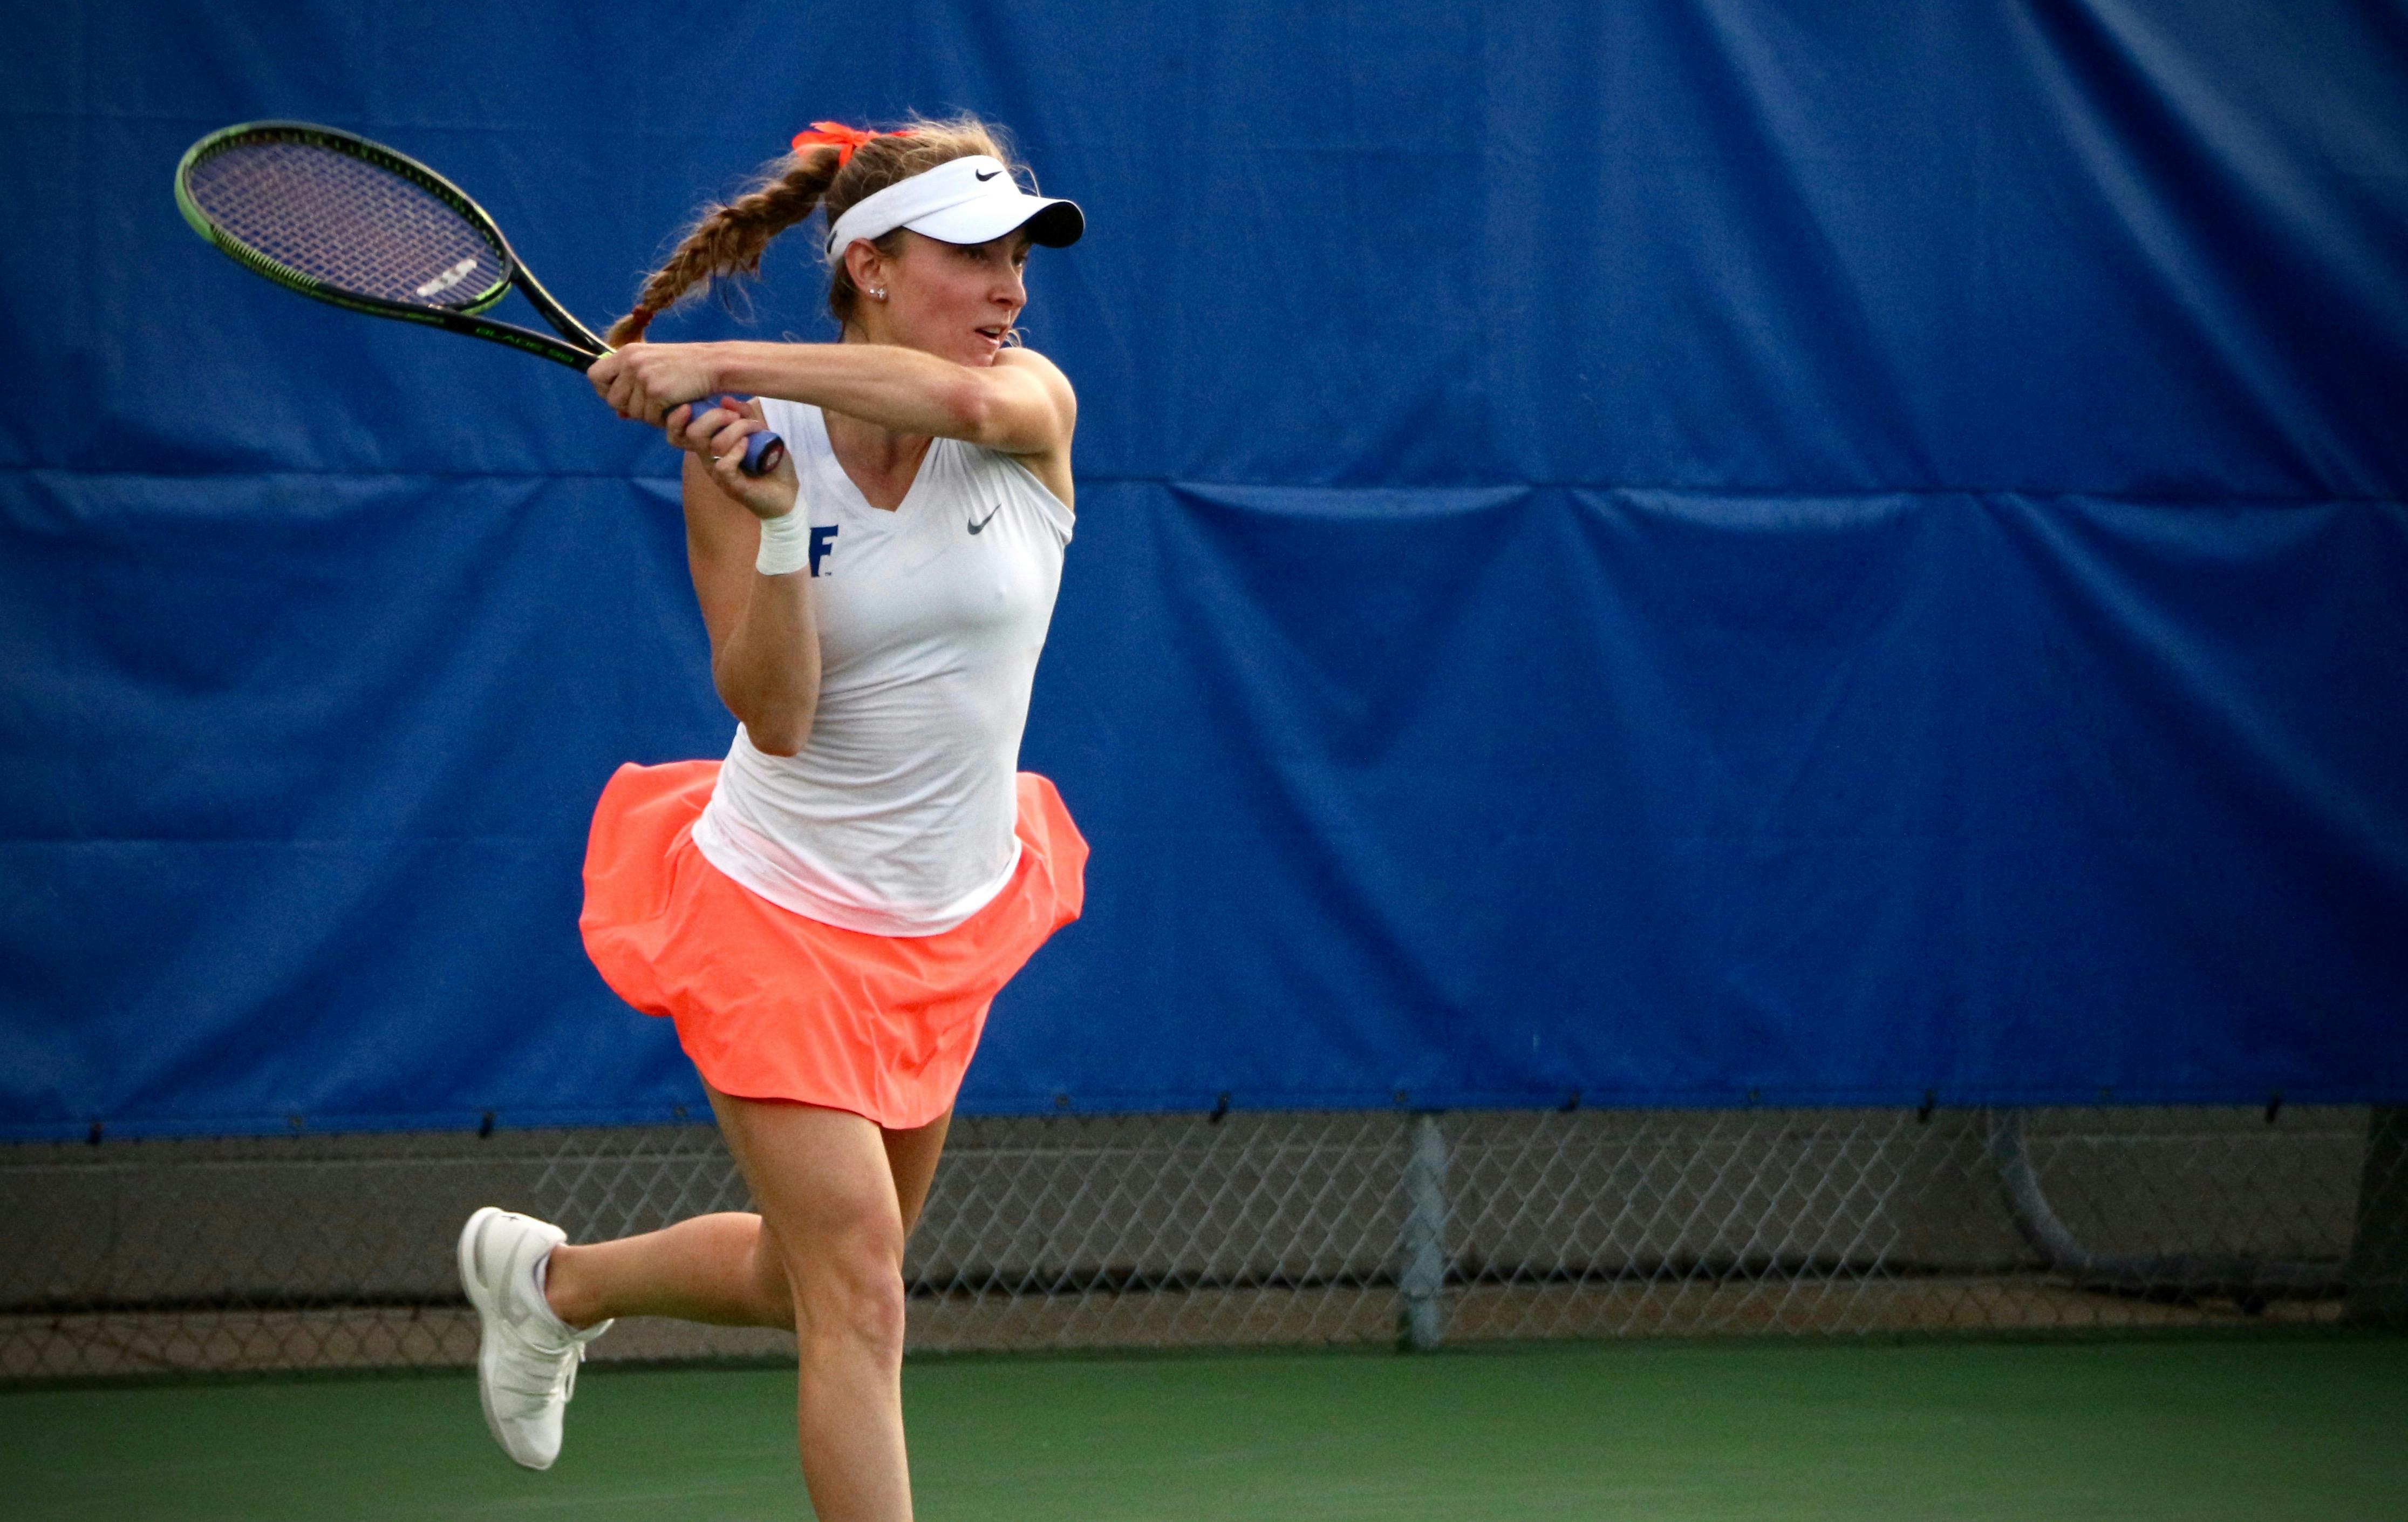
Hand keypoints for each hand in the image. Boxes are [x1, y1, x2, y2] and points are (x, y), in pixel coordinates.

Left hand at [588, 342, 720, 422]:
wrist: (713, 365)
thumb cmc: (685, 367)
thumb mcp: (654, 366)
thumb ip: (632, 384)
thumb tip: (619, 414)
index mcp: (627, 353)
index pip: (594, 375)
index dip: (604, 390)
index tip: (620, 395)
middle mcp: (631, 363)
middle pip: (612, 400)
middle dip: (629, 408)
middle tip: (649, 404)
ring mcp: (643, 378)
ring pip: (632, 412)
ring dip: (648, 415)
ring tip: (666, 403)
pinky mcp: (657, 393)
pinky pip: (650, 418)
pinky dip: (663, 419)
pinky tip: (675, 407)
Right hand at [681, 397, 798, 520]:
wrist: (788, 493)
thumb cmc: (771, 462)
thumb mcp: (760, 431)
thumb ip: (744, 414)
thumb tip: (726, 400)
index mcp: (709, 444)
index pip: (678, 433)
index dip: (676, 419)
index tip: (689, 405)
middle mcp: (709, 459)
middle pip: (692, 434)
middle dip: (714, 417)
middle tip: (736, 417)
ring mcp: (719, 473)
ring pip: (713, 445)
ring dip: (737, 430)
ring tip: (756, 429)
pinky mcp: (732, 486)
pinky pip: (724, 466)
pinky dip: (737, 451)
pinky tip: (749, 446)